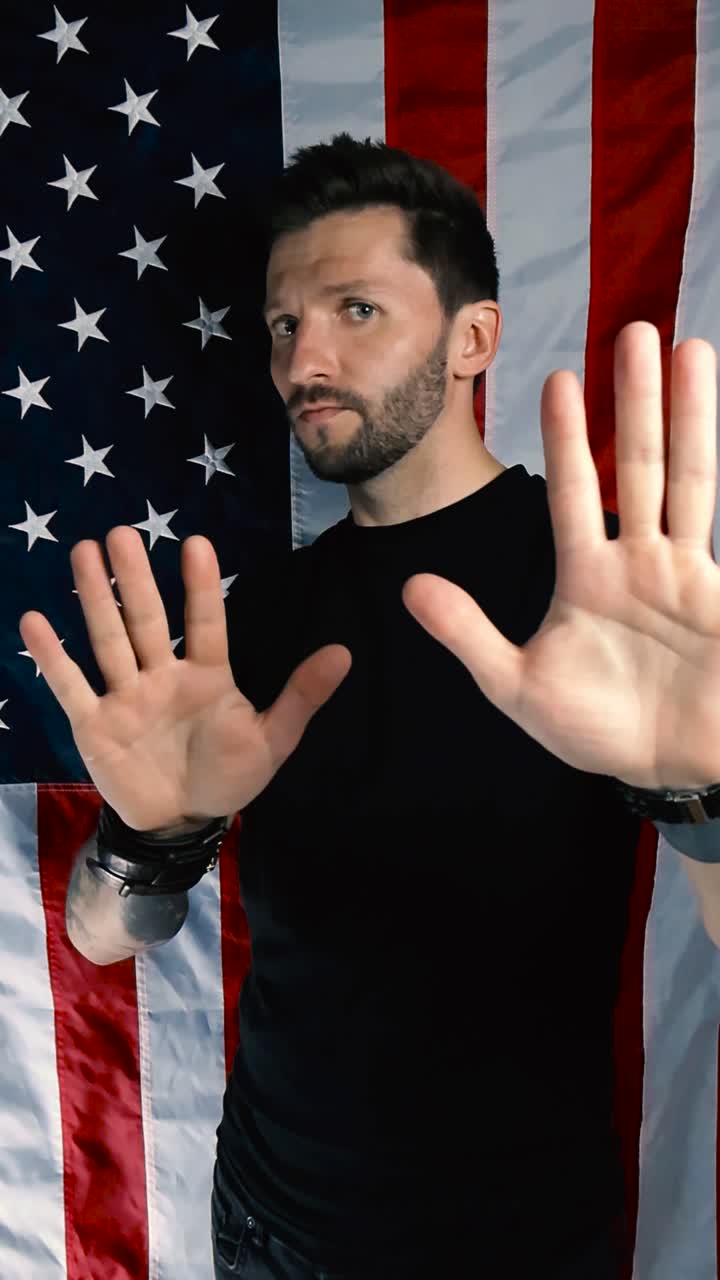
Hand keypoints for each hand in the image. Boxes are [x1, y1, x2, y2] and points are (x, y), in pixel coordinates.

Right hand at [19, 528, 351, 828]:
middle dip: (136, 579)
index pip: (206, 623)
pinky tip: (34, 620)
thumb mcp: (272, 740)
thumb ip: (301, 697)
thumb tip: (344, 652)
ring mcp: (126, 697)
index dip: (202, 587)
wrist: (182, 823)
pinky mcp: (94, 725)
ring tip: (83, 553)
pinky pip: (71, 686)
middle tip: (121, 534)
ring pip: (109, 640)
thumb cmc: (228, 776)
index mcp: (207, 676)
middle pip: (147, 620)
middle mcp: (163, 676)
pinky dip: (52, 657)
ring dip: (96, 599)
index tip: (197, 544)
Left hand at [402, 321, 719, 791]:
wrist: (672, 770)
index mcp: (586, 575)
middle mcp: (637, 560)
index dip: (565, 437)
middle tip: (632, 330)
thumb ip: (468, 634)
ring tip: (689, 346)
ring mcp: (685, 570)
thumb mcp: (519, 686)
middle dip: (634, 400)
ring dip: (689, 414)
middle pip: (635, 464)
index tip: (556, 378)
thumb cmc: (600, 730)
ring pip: (686, 476)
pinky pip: (716, 521)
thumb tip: (409, 586)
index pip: (574, 490)